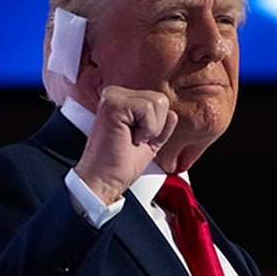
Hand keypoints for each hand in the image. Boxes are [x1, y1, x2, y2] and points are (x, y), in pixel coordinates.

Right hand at [74, 86, 177, 203]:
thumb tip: (173, 114)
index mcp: (123, 100)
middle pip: (161, 99)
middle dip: (156, 127)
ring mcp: (113, 97)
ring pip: (158, 102)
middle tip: (133, 141)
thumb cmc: (120, 165)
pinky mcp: (113, 104)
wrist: (103, 181)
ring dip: (150, 129)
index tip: (137, 141)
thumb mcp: (150, 143)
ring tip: (131, 139)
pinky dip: (146, 129)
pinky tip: (129, 138)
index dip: (157, 127)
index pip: (160, 102)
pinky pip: (148, 108)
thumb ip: (162, 127)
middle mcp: (116, 94)